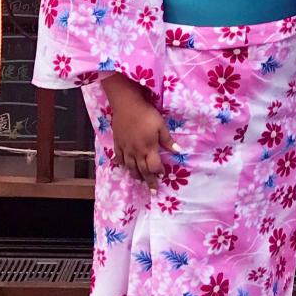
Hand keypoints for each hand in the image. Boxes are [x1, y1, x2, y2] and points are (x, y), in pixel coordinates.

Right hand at [103, 75, 173, 190]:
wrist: (127, 105)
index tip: (161, 175)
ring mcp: (126, 148)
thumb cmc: (147, 114)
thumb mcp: (161, 125)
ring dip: (135, 175)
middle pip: (142, 170)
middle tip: (152, 190)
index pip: (154, 166)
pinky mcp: (117, 143)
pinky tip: (123, 166)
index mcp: (148, 148)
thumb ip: (168, 140)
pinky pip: (119, 157)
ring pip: (130, 166)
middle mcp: (136, 152)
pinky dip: (121, 164)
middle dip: (148, 181)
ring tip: (139, 181)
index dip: (158, 172)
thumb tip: (178, 151)